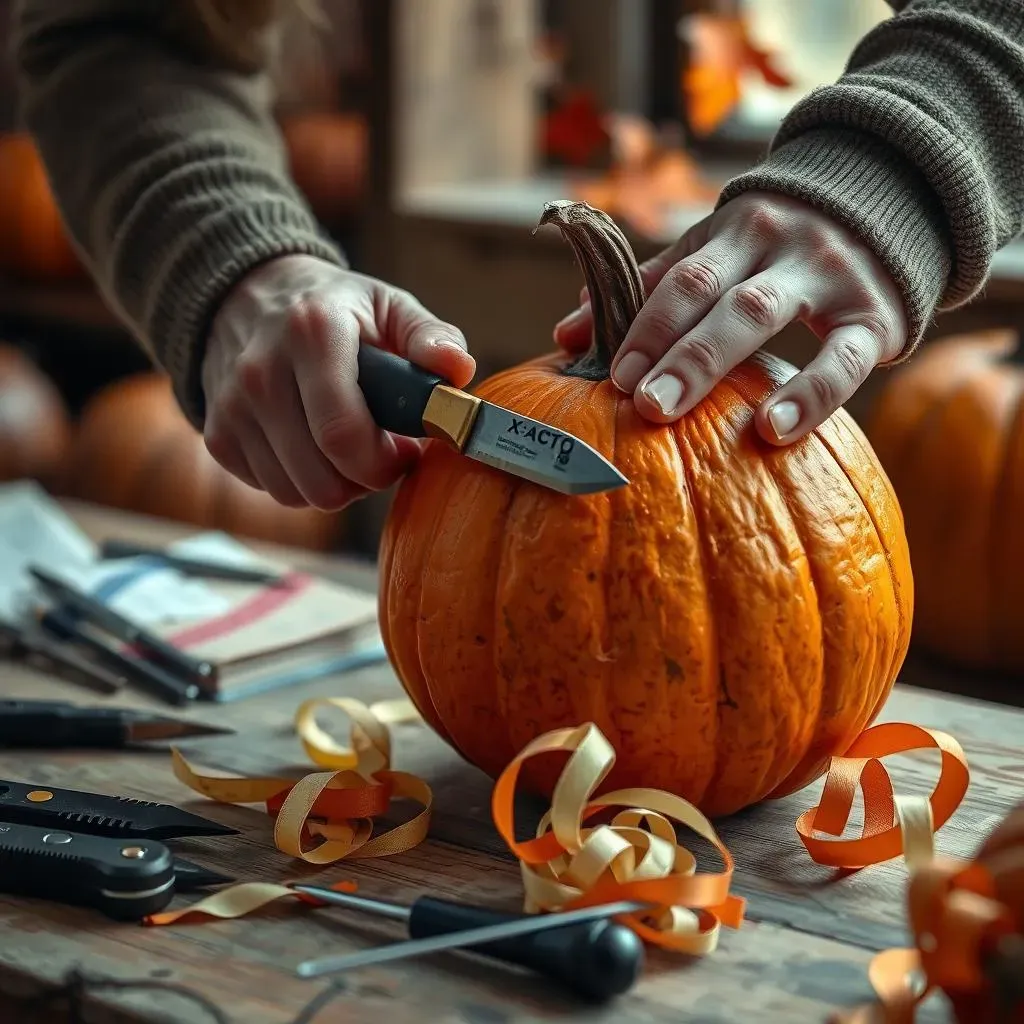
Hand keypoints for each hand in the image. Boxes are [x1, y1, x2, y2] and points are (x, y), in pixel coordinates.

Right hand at [201, 255, 474, 509]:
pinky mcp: (217, 437)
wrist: (247, 294)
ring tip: (350, 447)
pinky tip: (315, 447)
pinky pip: (273, 491)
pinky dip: (302, 481)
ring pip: (297, 494)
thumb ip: (430, 335)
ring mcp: (231, 408)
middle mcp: (260, 373)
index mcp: (311, 333)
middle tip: (383, 452)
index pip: (342, 434)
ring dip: (336, 484)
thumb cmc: (336, 308)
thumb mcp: (388, 304)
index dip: (385, 462)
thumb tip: (458, 370)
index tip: (407, 450)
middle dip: (366, 479)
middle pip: (322, 479)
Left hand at [553, 191, 907, 443]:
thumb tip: (565, 335)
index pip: (680, 277)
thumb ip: (649, 290)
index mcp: (733, 231)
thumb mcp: (719, 254)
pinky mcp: (875, 316)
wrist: (891, 208)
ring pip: (761, 314)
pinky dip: (810, 393)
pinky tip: (772, 430)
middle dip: (668, 346)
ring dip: (712, 364)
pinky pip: (843, 358)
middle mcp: (776, 243)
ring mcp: (828, 275)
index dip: (643, 324)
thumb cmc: (780, 249)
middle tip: (635, 400)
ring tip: (672, 413)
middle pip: (712, 293)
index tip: (609, 374)